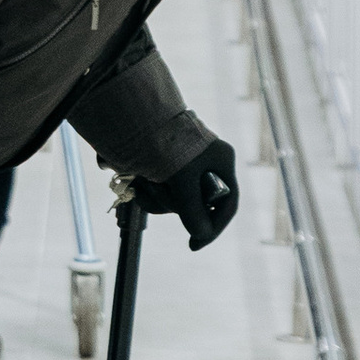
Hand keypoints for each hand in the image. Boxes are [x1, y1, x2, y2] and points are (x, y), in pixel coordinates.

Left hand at [133, 131, 239, 249]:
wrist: (132, 114)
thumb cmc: (164, 144)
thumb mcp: (182, 180)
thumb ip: (193, 210)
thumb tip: (200, 234)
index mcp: (220, 161)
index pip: (226, 205)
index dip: (213, 228)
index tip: (194, 244)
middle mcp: (205, 163)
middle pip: (196, 205)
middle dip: (173, 205)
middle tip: (158, 190)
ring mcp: (183, 164)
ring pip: (174, 199)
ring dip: (157, 197)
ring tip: (145, 180)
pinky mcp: (162, 165)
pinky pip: (159, 190)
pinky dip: (147, 191)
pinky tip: (137, 180)